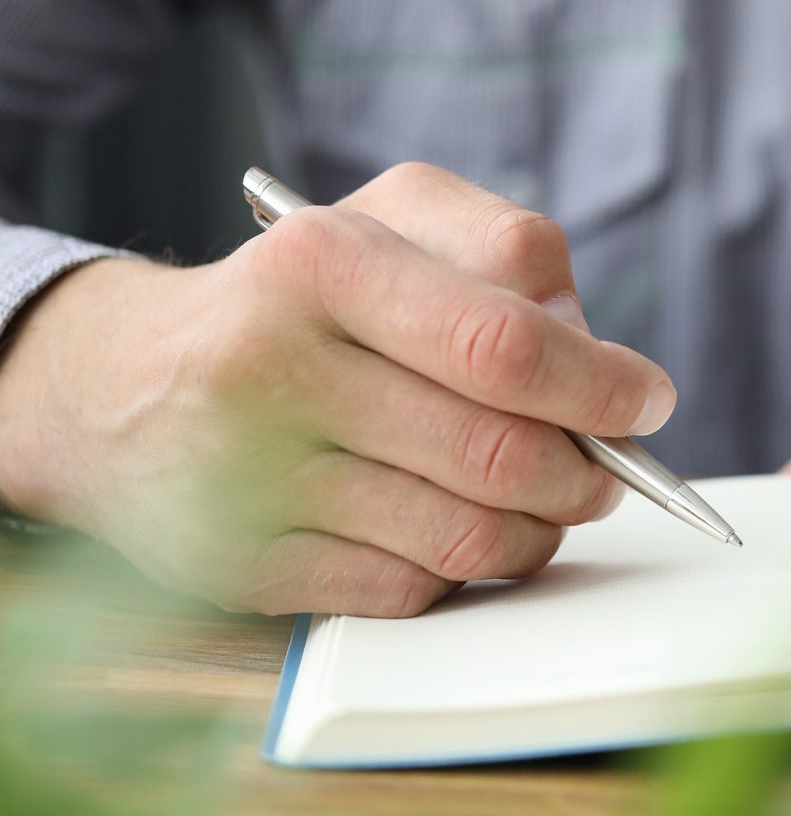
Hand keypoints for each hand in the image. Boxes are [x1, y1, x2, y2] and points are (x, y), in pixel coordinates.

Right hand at [0, 163, 675, 615]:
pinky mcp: (238, 568)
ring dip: (538, 531)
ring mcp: (245, 480)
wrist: (117, 384)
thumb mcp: (394, 223)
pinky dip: (458, 570)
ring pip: (466, 537)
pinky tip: (450, 529)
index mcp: (320, 263)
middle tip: (606, 471)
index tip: (647, 403)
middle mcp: (268, 369)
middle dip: (585, 473)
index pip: (504, 346)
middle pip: (500, 455)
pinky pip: (408, 592)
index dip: (600, 388)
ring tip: (544, 502)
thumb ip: (509, 255)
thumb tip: (598, 351)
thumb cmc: (300, 297)